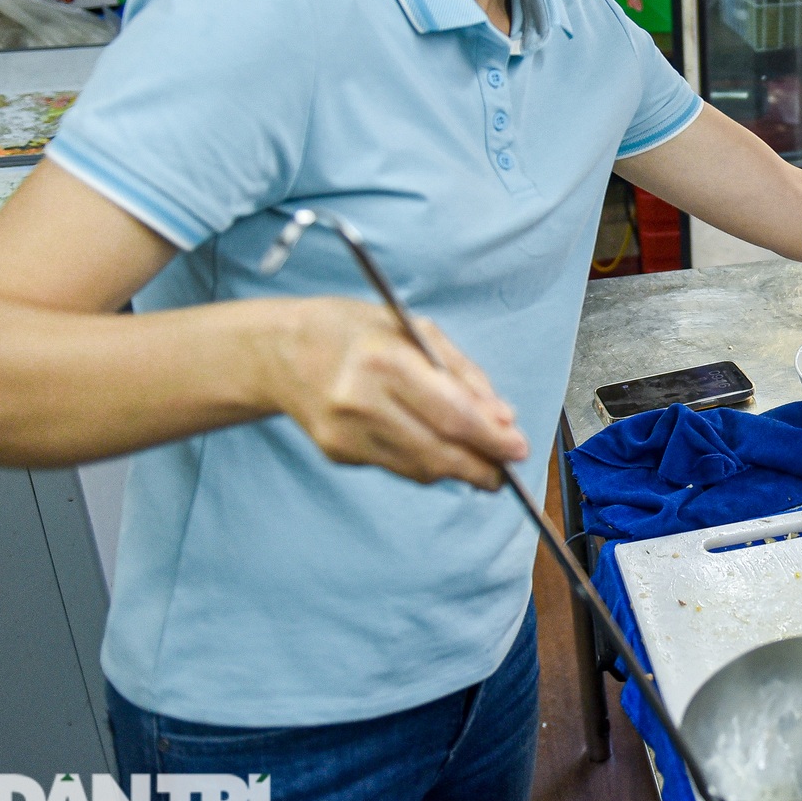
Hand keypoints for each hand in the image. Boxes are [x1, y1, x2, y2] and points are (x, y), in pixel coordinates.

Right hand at [269, 298, 528, 488]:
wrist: (281, 351)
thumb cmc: (355, 331)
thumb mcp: (416, 330)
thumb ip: (464, 374)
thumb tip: (503, 417)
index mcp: (386, 362)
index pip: (453, 415)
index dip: (493, 439)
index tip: (520, 447)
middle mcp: (362, 403)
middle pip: (439, 451)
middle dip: (483, 465)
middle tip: (508, 467)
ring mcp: (346, 434)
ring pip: (421, 468)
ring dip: (459, 470)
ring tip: (482, 462)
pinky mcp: (338, 454)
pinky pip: (398, 467)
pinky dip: (427, 463)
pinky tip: (439, 450)